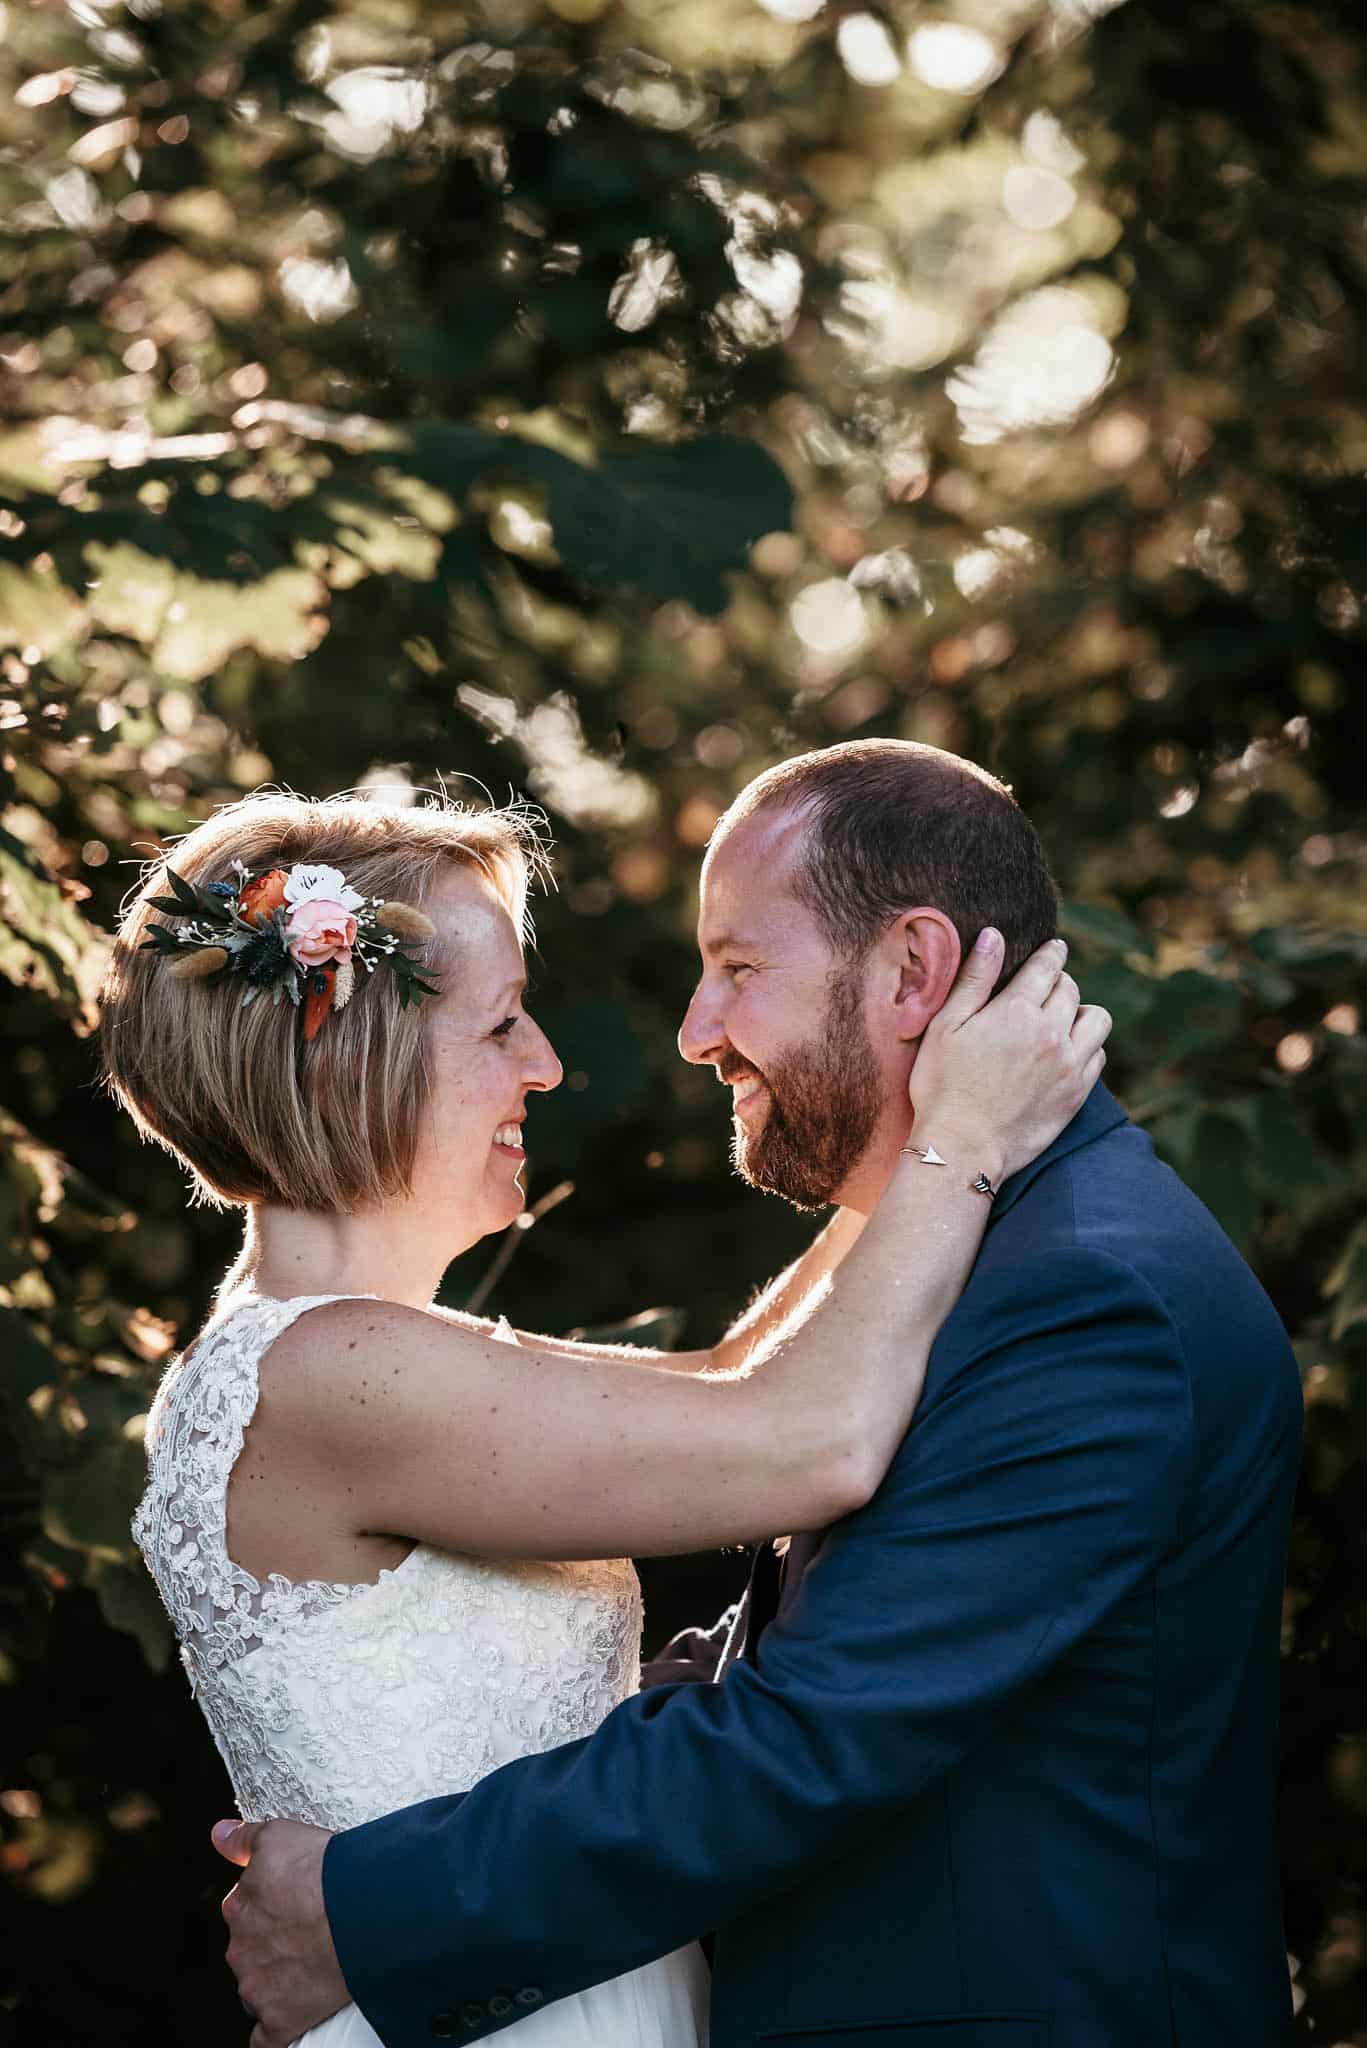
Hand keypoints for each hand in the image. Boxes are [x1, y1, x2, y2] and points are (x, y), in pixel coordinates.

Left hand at [213, 1816, 348, 2047]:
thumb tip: (217, 1834)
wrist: (360, 1913)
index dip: (272, 1904)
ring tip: (314, 1967)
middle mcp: (240, 1950)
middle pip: (250, 1950)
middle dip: (272, 1944)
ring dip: (277, 1982)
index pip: (244, 1909)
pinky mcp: (278, 2022)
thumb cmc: (324, 1869)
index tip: (298, 1902)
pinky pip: (266, 2038)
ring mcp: (257, 1989)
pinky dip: (275, 2030)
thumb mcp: (280, 1836)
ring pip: (258, 1990)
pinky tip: (289, 2019)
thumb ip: (244, 1840)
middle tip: (310, 1933)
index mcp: (238, 1907)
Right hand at [909, 931, 1110, 1183]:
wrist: (962, 1148)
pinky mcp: (1077, 1093)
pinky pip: (1099, 1055)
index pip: (1047, 967)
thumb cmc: (943, 1086)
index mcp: (1017, 1011)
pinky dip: (1088, 1046)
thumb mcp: (946, 1027)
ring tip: (1063, 1019)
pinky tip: (1067, 1052)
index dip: (1052, 953)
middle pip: (1070, 990)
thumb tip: (994, 936)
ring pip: (1097, 1020)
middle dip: (1060, 981)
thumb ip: (974, 979)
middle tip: (1047, 986)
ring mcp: (1069, 1065)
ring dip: (1081, 1012)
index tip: (1056, 948)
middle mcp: (1051, 1033)